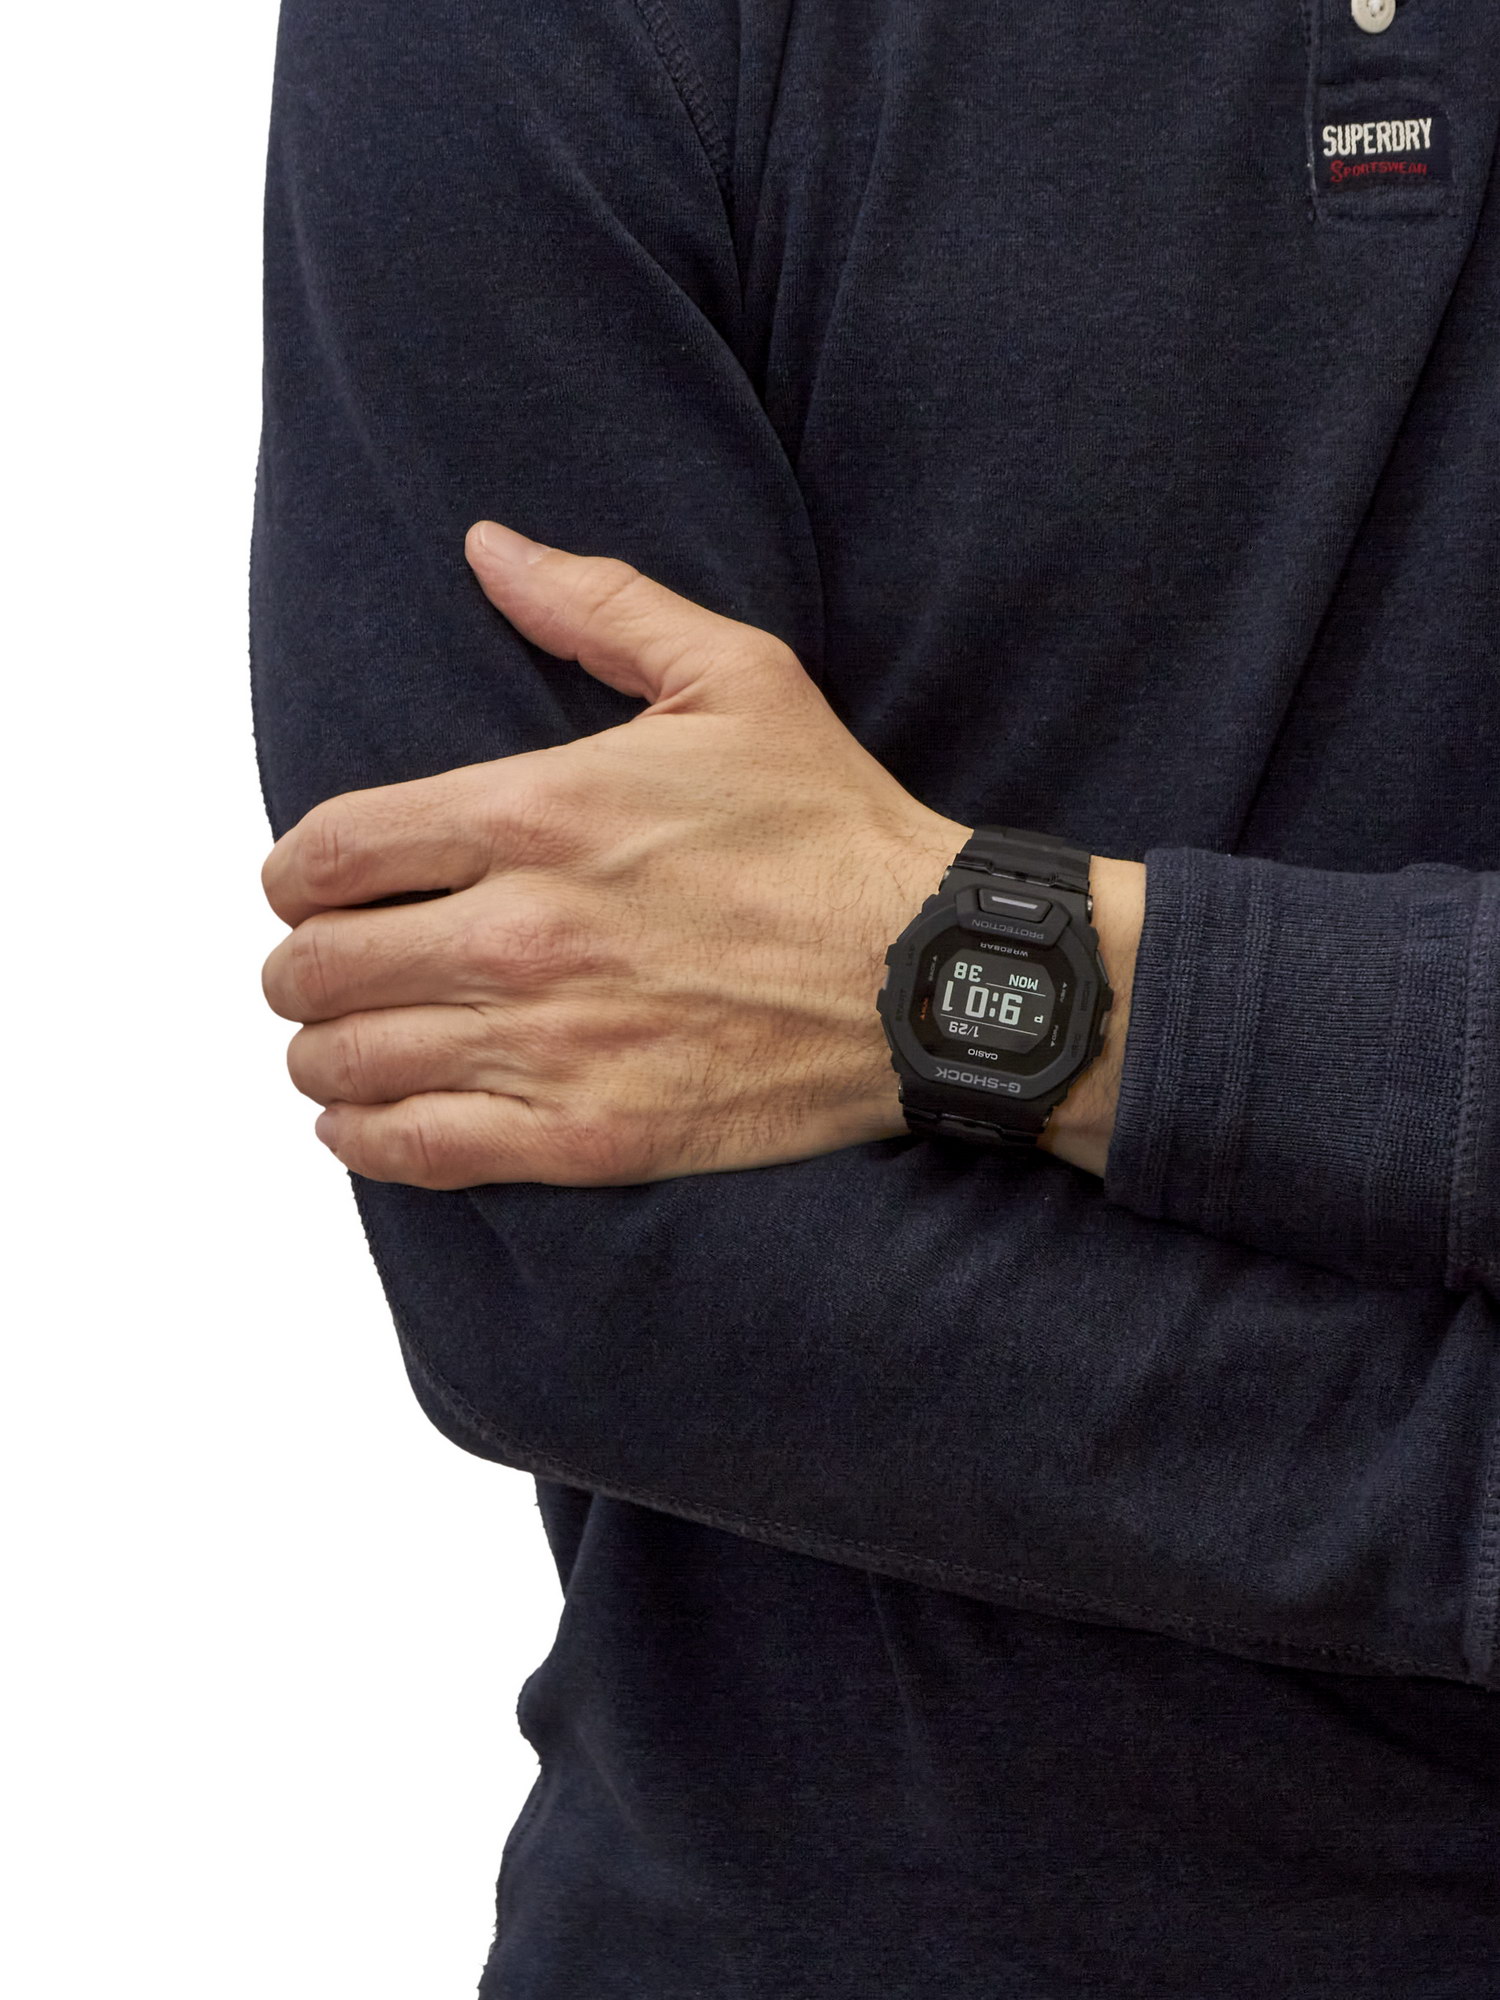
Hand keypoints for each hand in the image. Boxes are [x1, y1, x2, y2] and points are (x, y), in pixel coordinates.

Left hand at [261, 521, 969, 1187]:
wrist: (934, 975)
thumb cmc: (836, 828)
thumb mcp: (736, 676)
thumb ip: (597, 605)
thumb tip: (487, 547)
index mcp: (534, 813)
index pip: (325, 853)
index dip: (292, 875)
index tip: (308, 888)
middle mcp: (521, 932)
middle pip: (314, 967)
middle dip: (300, 967)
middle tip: (328, 968)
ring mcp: (550, 1043)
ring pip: (344, 1064)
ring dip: (322, 1054)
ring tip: (344, 1044)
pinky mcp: (586, 1136)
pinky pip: (411, 1151)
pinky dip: (362, 1138)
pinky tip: (364, 1121)